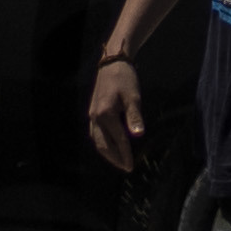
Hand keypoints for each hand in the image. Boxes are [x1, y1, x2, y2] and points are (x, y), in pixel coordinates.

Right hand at [84, 52, 146, 179]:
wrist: (112, 62)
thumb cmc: (125, 78)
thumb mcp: (133, 97)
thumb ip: (134, 117)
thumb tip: (138, 136)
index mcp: (105, 115)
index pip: (117, 140)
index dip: (125, 154)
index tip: (131, 166)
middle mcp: (95, 118)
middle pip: (103, 145)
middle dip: (114, 158)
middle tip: (125, 167)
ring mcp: (92, 115)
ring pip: (97, 140)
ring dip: (107, 152)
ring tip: (119, 160)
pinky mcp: (93, 112)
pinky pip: (96, 133)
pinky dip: (103, 143)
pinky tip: (111, 145)